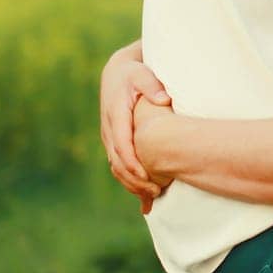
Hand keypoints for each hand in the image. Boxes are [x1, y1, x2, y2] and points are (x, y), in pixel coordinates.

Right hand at [99, 43, 171, 211]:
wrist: (117, 73)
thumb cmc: (135, 73)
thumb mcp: (143, 74)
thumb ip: (153, 85)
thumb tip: (164, 99)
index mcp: (116, 114)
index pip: (122, 144)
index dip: (133, 163)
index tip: (147, 178)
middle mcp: (109, 128)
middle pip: (117, 161)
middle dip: (134, 180)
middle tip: (155, 193)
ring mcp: (108, 136)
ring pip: (115, 166)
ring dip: (130, 184)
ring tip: (151, 199)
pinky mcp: (112, 141)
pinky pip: (117, 164)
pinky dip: (127, 180)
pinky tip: (141, 195)